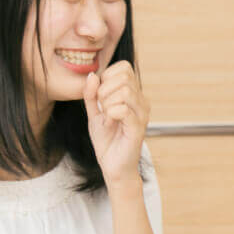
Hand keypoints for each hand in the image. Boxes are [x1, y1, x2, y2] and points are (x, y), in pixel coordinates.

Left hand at [83, 61, 148, 185]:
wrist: (112, 166)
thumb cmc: (107, 141)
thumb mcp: (93, 114)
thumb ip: (91, 94)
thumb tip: (93, 75)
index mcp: (133, 95)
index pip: (124, 68)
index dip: (107, 76)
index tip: (100, 95)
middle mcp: (141, 101)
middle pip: (124, 76)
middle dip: (105, 89)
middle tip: (101, 107)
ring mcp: (142, 114)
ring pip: (125, 91)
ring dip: (107, 102)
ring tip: (106, 116)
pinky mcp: (138, 127)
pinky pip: (123, 109)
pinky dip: (111, 113)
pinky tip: (111, 122)